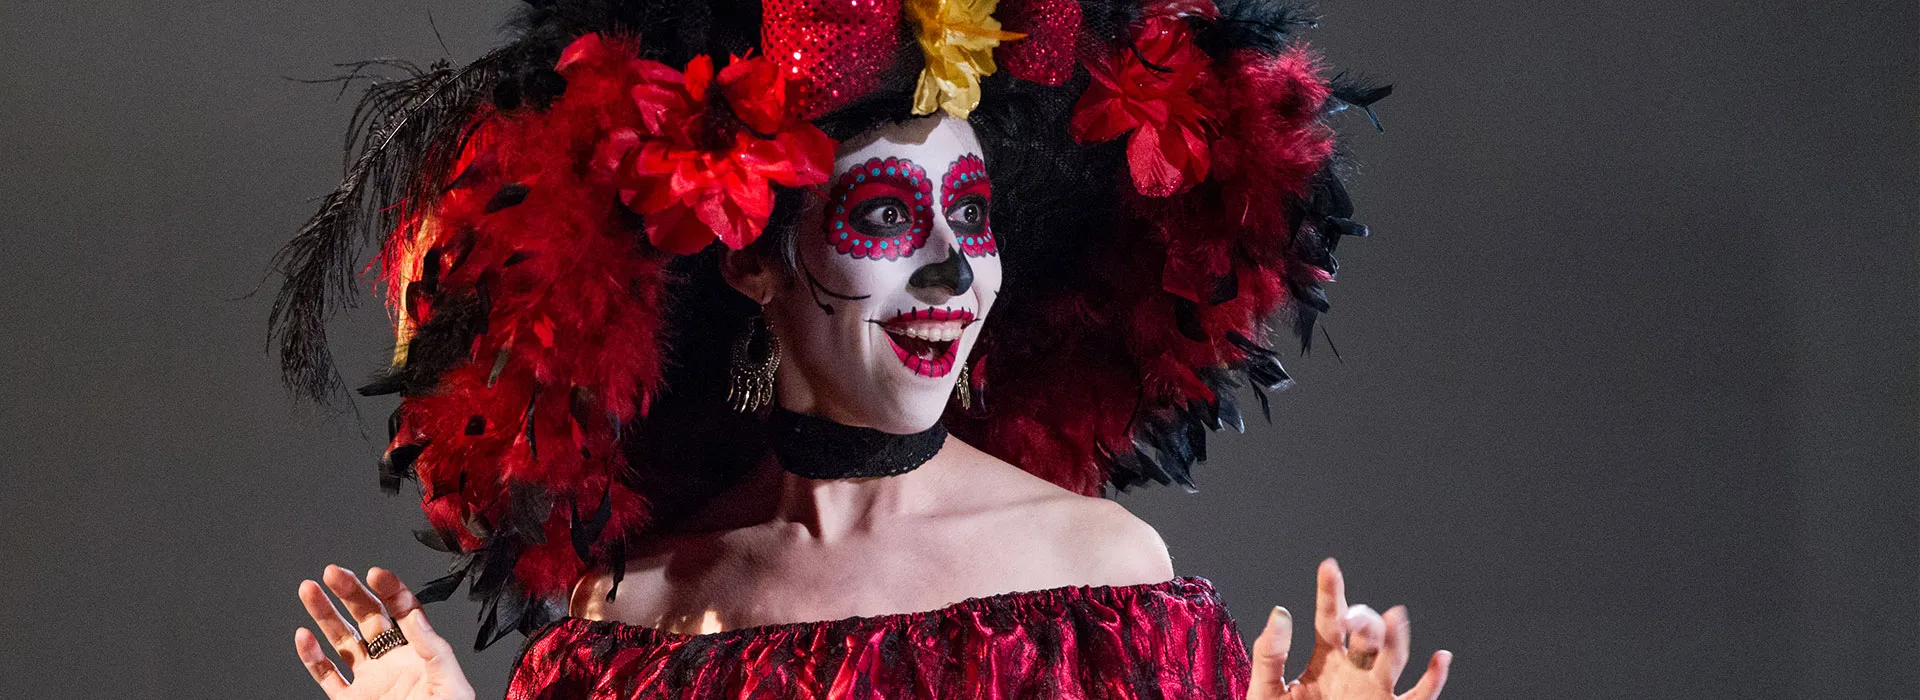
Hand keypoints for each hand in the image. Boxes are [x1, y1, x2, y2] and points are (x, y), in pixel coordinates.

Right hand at [294, 565, 475, 699]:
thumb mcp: (451, 683)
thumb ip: (433, 648)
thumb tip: (415, 614)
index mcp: (420, 653)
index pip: (402, 611)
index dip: (389, 589)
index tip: (374, 573)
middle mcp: (392, 662)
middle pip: (368, 619)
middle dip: (350, 593)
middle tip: (332, 572)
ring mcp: (369, 682)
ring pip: (342, 641)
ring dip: (324, 615)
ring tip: (309, 589)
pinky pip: (327, 676)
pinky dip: (312, 657)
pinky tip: (302, 636)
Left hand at [1247, 559, 1451, 699]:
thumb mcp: (1266, 689)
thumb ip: (1270, 653)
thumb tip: (1280, 613)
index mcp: (1324, 658)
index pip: (1329, 617)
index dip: (1331, 591)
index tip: (1329, 566)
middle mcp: (1353, 669)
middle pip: (1366, 634)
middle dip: (1363, 620)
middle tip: (1351, 618)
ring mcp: (1373, 689)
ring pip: (1393, 658)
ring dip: (1396, 638)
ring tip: (1395, 617)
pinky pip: (1418, 696)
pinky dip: (1434, 679)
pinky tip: (1440, 658)